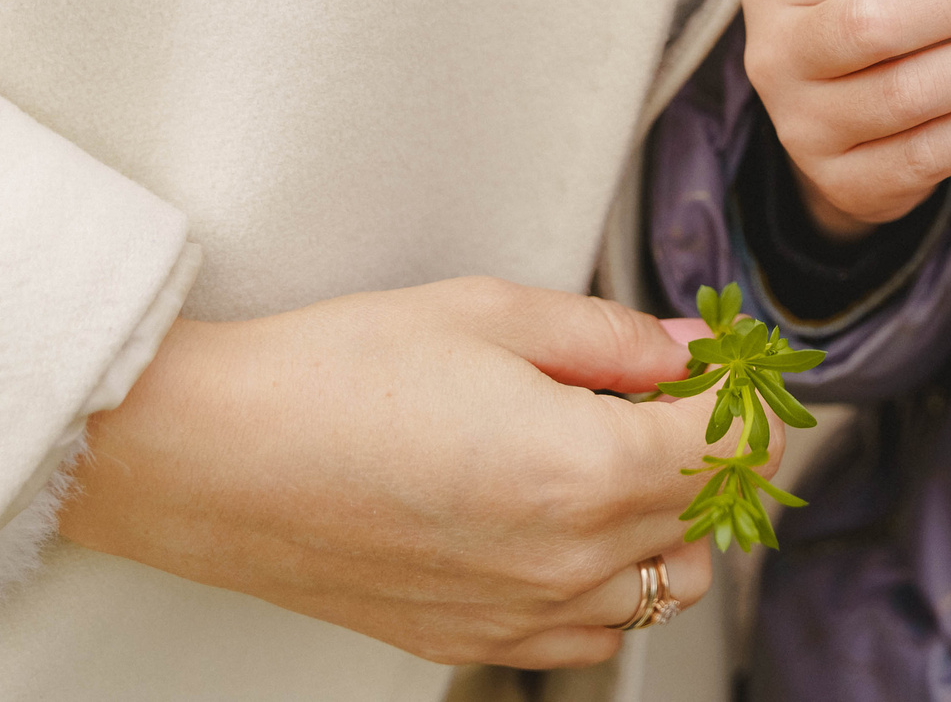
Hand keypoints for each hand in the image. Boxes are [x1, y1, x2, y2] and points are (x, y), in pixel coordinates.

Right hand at [58, 278, 724, 668]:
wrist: (210, 458)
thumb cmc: (330, 378)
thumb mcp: (491, 314)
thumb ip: (612, 337)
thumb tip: (687, 350)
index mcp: (583, 470)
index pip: (730, 445)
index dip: (740, 392)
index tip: (726, 362)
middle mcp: (566, 559)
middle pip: (710, 515)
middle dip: (711, 448)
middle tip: (669, 391)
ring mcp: (522, 611)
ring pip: (667, 584)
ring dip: (671, 521)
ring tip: (615, 453)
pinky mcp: (475, 636)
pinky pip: (595, 630)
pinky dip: (612, 580)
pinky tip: (568, 519)